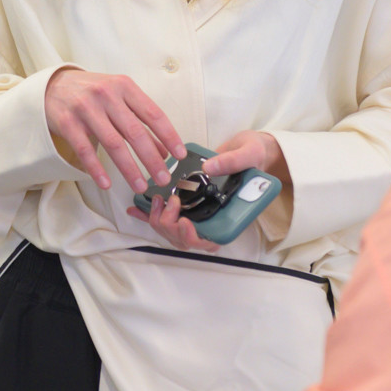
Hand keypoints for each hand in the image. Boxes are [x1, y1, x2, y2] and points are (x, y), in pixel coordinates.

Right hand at [44, 68, 185, 192]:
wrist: (53, 85)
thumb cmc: (92, 92)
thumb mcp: (119, 98)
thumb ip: (140, 121)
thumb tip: (164, 150)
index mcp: (124, 87)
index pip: (153, 114)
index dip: (169, 136)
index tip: (180, 155)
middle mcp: (107, 95)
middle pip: (135, 132)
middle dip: (152, 159)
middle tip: (164, 178)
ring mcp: (86, 109)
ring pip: (113, 144)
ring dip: (129, 168)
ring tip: (141, 186)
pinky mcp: (68, 122)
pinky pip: (85, 150)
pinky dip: (97, 169)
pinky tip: (106, 183)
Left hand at [128, 130, 288, 251]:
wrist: (249, 147)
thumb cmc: (254, 154)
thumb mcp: (249, 154)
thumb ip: (233, 161)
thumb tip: (208, 167)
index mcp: (231, 216)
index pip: (209, 242)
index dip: (192, 238)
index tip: (184, 222)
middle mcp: (213, 220)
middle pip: (184, 239)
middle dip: (170, 225)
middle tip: (170, 202)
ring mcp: (198, 213)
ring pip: (171, 231)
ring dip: (158, 219)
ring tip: (157, 198)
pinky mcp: (186, 204)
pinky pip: (164, 215)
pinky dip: (148, 214)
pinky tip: (135, 209)